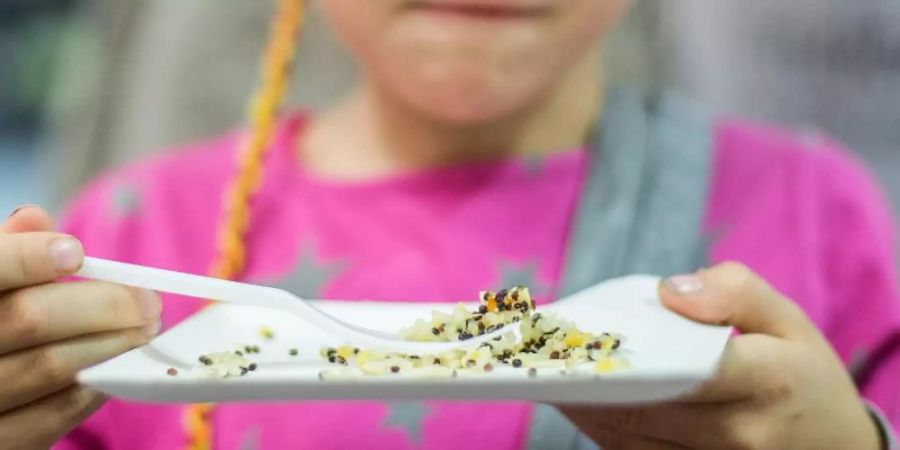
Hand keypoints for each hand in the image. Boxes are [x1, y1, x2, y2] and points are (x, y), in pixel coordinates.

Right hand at [0, 206, 161, 448]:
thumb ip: (5, 253)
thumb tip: (35, 217)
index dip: (29, 259)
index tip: (75, 252)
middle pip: (29, 318)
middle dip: (103, 304)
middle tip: (147, 300)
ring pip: (52, 366)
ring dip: (115, 343)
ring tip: (146, 328)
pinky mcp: (0, 444)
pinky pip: (56, 413)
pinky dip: (97, 384)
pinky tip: (120, 366)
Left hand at [561, 262, 881, 449]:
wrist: (832, 448)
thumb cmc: (801, 375)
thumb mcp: (787, 319)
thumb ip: (734, 291)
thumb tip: (669, 291)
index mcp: (767, 380)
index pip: (688, 366)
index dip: (628, 352)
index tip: (579, 333)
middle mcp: (740, 432)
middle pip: (645, 404)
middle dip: (591, 377)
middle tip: (543, 351)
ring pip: (630, 435)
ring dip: (585, 406)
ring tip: (548, 373)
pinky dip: (602, 428)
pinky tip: (580, 402)